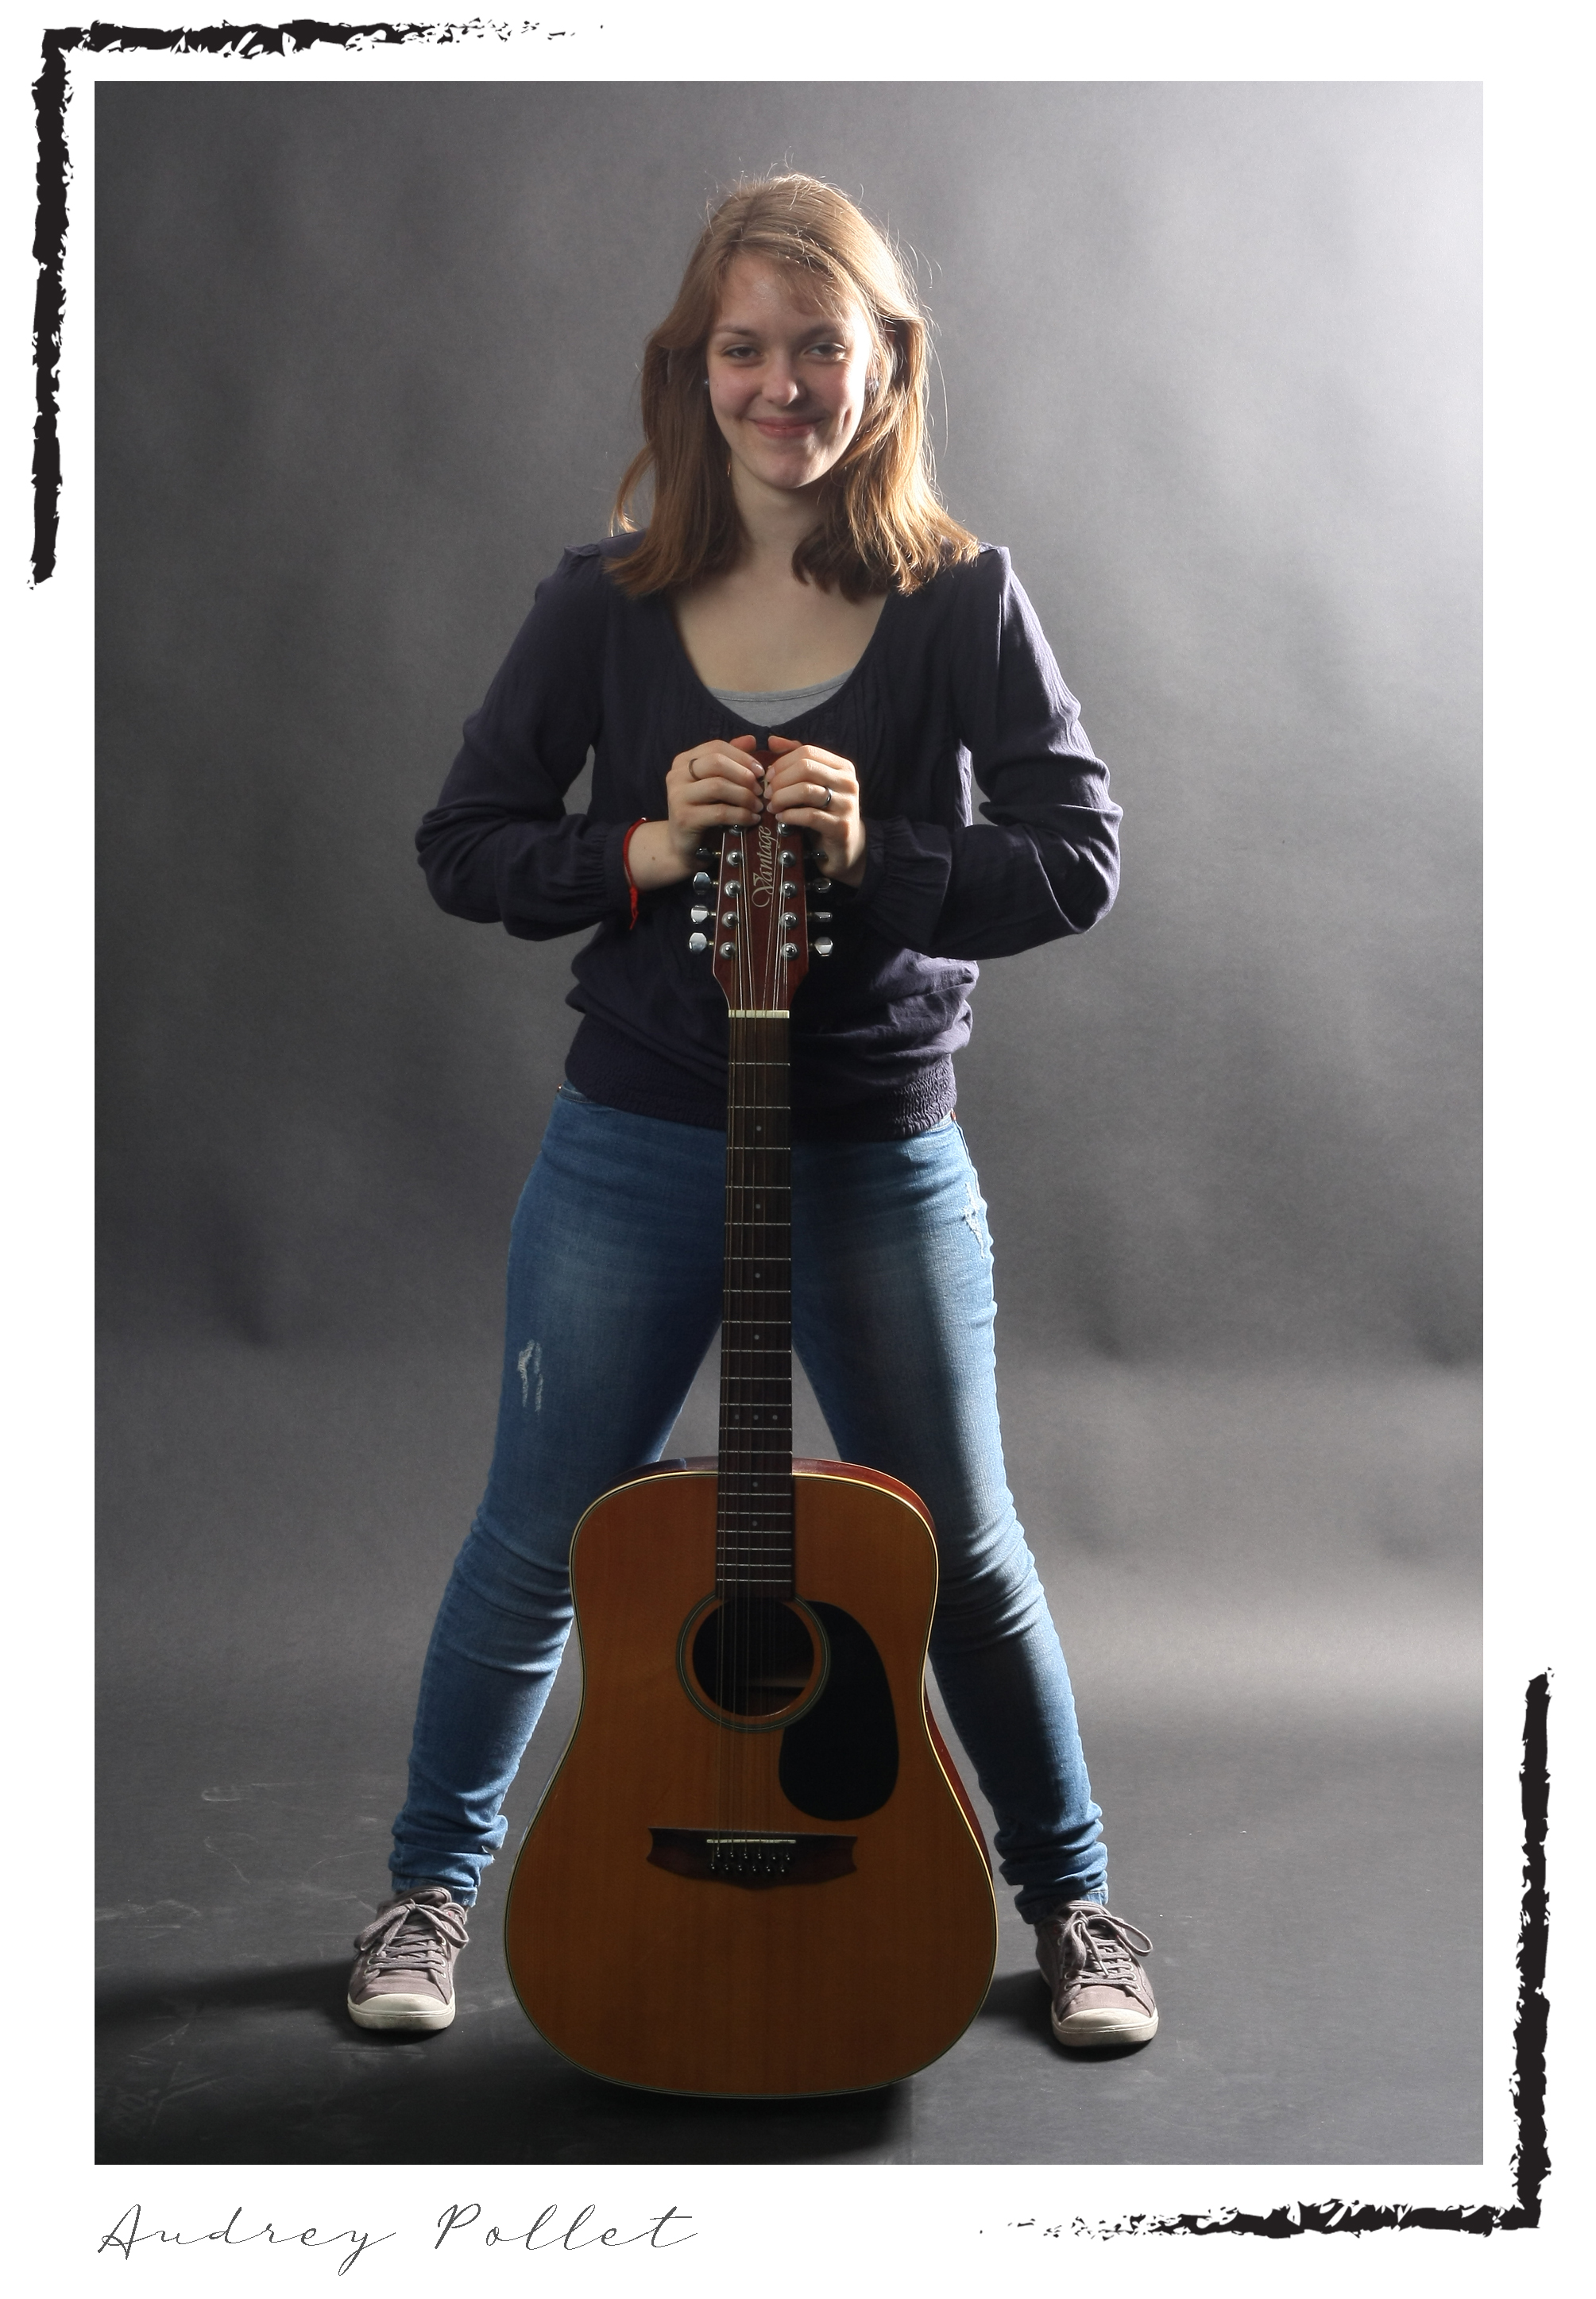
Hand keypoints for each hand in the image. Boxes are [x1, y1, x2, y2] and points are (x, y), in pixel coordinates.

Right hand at [627, 735, 764, 889]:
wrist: (683, 847)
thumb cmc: (704, 812)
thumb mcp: (717, 784)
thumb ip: (731, 761)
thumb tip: (752, 740)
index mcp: (684, 761)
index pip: (716, 747)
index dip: (742, 756)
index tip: (760, 771)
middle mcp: (676, 775)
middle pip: (716, 763)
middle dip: (744, 775)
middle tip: (760, 790)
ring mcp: (677, 796)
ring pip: (718, 786)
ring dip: (744, 796)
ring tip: (758, 806)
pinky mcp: (684, 818)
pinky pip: (719, 812)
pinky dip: (740, 815)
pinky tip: (751, 819)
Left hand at [762, 736, 866, 885]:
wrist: (845, 847)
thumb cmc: (824, 812)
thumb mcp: (812, 784)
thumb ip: (795, 761)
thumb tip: (772, 741)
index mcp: (842, 766)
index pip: (807, 751)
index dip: (782, 762)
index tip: (768, 777)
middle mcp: (848, 782)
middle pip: (806, 767)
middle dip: (780, 779)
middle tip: (767, 793)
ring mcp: (847, 804)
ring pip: (806, 790)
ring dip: (782, 798)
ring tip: (772, 806)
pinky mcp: (841, 827)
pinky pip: (810, 815)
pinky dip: (790, 816)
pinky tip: (781, 819)